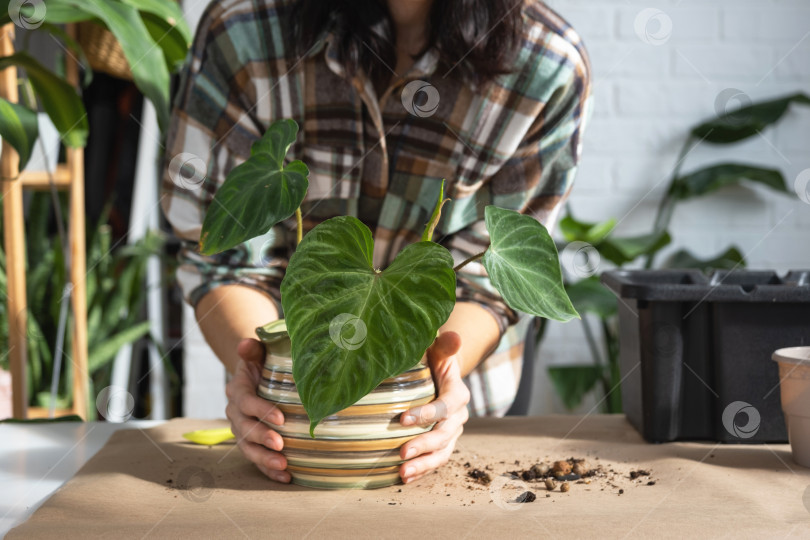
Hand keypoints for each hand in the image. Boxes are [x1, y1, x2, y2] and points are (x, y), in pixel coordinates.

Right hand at [225, 338, 289, 482]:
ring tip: (283, 465)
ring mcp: (242, 431)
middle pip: (245, 429)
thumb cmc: (263, 364)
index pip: (246, 402)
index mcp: (237, 391)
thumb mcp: (258, 353)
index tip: (281, 418)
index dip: (261, 411)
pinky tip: (286, 476)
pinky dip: (269, 470)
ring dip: (264, 459)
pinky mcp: (251, 444)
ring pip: (248, 448)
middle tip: (280, 444)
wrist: (258, 377)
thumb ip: (252, 349)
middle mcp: (235, 413)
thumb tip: (245, 344)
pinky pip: (257, 459)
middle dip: (262, 438)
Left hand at [398, 331, 469, 483]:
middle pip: (445, 434)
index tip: (403, 419)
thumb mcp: (437, 349)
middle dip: (424, 445)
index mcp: (458, 392)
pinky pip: (435, 460)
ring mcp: (451, 433)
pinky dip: (421, 470)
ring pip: (442, 453)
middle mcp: (458, 416)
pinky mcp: (442, 444)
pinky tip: (403, 478)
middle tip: (401, 453)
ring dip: (423, 464)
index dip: (428, 413)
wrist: (436, 375)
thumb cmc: (432, 359)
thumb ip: (445, 345)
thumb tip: (454, 335)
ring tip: (403, 473)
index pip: (447, 405)